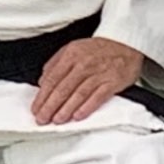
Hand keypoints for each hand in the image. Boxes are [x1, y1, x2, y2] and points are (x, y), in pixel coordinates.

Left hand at [30, 35, 145, 125]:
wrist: (127, 43)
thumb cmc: (99, 49)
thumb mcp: (74, 48)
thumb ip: (56, 62)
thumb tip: (42, 81)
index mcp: (71, 55)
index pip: (52, 78)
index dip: (42, 96)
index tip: (35, 108)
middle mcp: (83, 64)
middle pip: (63, 88)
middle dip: (50, 106)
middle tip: (42, 119)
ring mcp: (99, 73)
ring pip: (78, 94)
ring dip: (66, 109)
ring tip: (57, 120)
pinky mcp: (113, 82)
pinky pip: (98, 97)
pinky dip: (87, 107)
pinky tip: (77, 116)